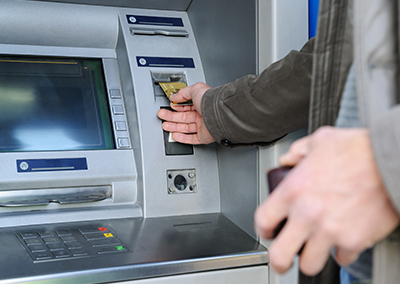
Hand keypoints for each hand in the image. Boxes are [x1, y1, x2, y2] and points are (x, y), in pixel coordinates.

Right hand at [157, 82, 214, 144]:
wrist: (218, 113)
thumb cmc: (210, 101)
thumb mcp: (195, 89)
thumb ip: (183, 93)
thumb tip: (174, 96)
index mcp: (202, 104)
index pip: (187, 106)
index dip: (177, 107)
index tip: (169, 106)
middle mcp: (203, 115)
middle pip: (184, 118)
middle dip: (172, 117)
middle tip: (163, 116)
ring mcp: (204, 126)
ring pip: (186, 128)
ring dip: (174, 127)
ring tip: (165, 126)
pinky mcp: (204, 137)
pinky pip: (192, 139)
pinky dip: (182, 138)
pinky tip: (175, 135)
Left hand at [254, 126, 399, 274]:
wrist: (390, 160)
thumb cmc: (358, 150)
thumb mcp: (319, 140)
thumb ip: (297, 151)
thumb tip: (287, 159)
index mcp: (293, 190)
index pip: (263, 220)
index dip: (263, 229)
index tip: (269, 231)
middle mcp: (307, 214)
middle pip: (280, 255)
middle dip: (279, 261)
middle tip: (282, 259)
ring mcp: (329, 231)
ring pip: (309, 264)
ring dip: (311, 258)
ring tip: (314, 249)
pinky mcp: (353, 241)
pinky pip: (342, 259)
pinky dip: (341, 253)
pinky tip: (342, 241)